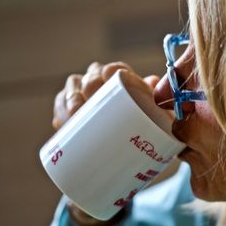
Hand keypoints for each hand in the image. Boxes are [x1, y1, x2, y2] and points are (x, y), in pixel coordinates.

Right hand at [51, 61, 160, 225]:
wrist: (120, 156)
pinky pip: (60, 108)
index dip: (110, 71)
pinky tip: (62, 122)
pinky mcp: (69, 113)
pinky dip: (60, 113)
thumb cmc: (140, 131)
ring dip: (71, 101)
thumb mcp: (152, 121)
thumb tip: (165, 99)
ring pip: (72, 91)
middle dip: (89, 87)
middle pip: (90, 79)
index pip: (114, 70)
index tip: (110, 77)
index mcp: (121, 82)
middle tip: (96, 104)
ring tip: (75, 116)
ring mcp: (83, 98)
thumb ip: (160, 110)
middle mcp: (100, 85)